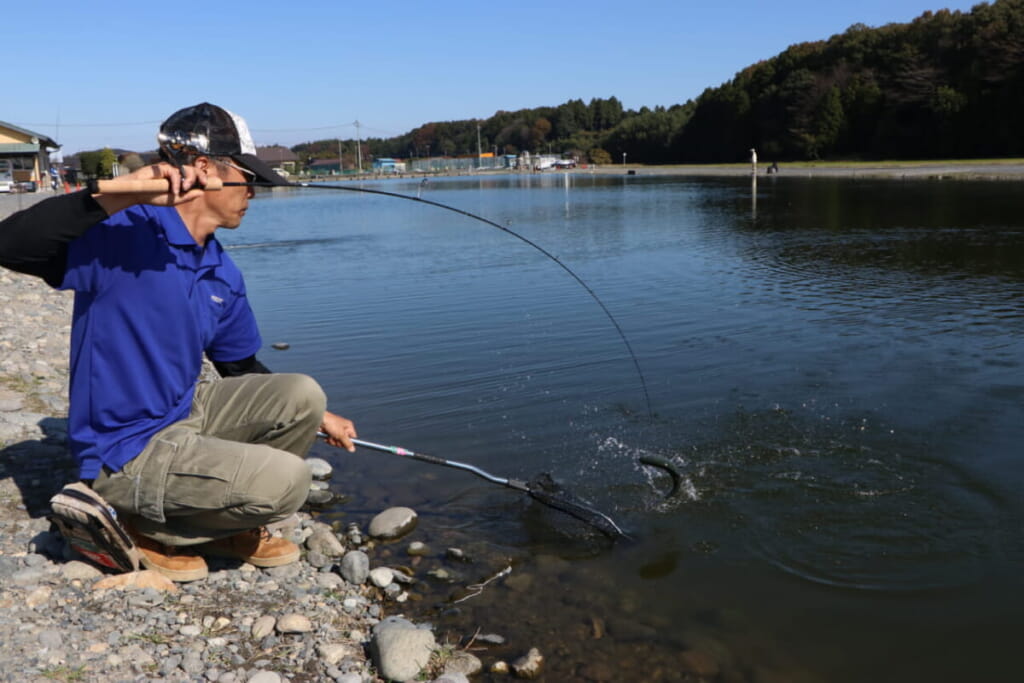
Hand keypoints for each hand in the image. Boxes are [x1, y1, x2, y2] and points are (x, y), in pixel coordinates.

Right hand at [92, 163, 208, 214]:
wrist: (137, 195)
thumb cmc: (153, 197)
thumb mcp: (173, 200)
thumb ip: (187, 197)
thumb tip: (201, 192)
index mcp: (180, 180)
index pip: (194, 176)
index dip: (203, 177)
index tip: (207, 184)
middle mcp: (176, 173)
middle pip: (193, 170)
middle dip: (200, 176)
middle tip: (202, 184)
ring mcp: (169, 170)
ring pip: (186, 169)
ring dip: (190, 179)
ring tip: (185, 188)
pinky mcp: (161, 168)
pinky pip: (174, 172)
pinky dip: (176, 182)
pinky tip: (174, 190)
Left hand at [319, 411, 356, 451]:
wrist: (319, 419)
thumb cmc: (331, 423)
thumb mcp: (341, 435)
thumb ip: (347, 443)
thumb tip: (353, 450)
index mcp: (349, 427)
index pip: (352, 438)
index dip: (348, 442)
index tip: (344, 444)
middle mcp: (343, 429)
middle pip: (344, 442)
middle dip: (338, 442)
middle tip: (335, 438)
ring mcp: (336, 431)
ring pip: (337, 442)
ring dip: (332, 441)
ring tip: (329, 436)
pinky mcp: (330, 432)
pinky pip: (331, 440)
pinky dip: (328, 439)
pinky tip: (326, 436)